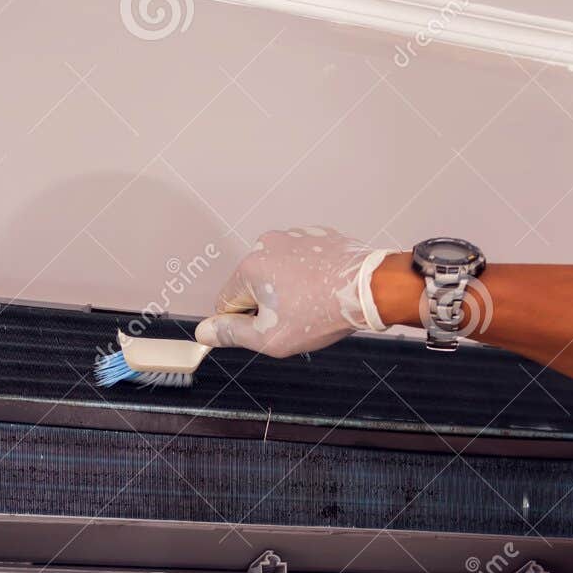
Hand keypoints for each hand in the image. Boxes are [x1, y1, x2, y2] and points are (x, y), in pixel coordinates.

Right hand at [193, 228, 394, 355]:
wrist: (368, 290)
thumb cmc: (319, 315)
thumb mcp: (269, 337)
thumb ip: (232, 333)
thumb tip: (203, 332)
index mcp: (249, 267)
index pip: (227, 302)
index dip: (244, 322)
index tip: (267, 328)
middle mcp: (267, 243)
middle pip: (253, 283)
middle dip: (268, 303)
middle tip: (295, 318)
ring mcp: (294, 235)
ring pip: (278, 270)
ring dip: (288, 287)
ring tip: (313, 303)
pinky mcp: (318, 235)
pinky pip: (302, 258)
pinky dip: (308, 273)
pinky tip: (324, 288)